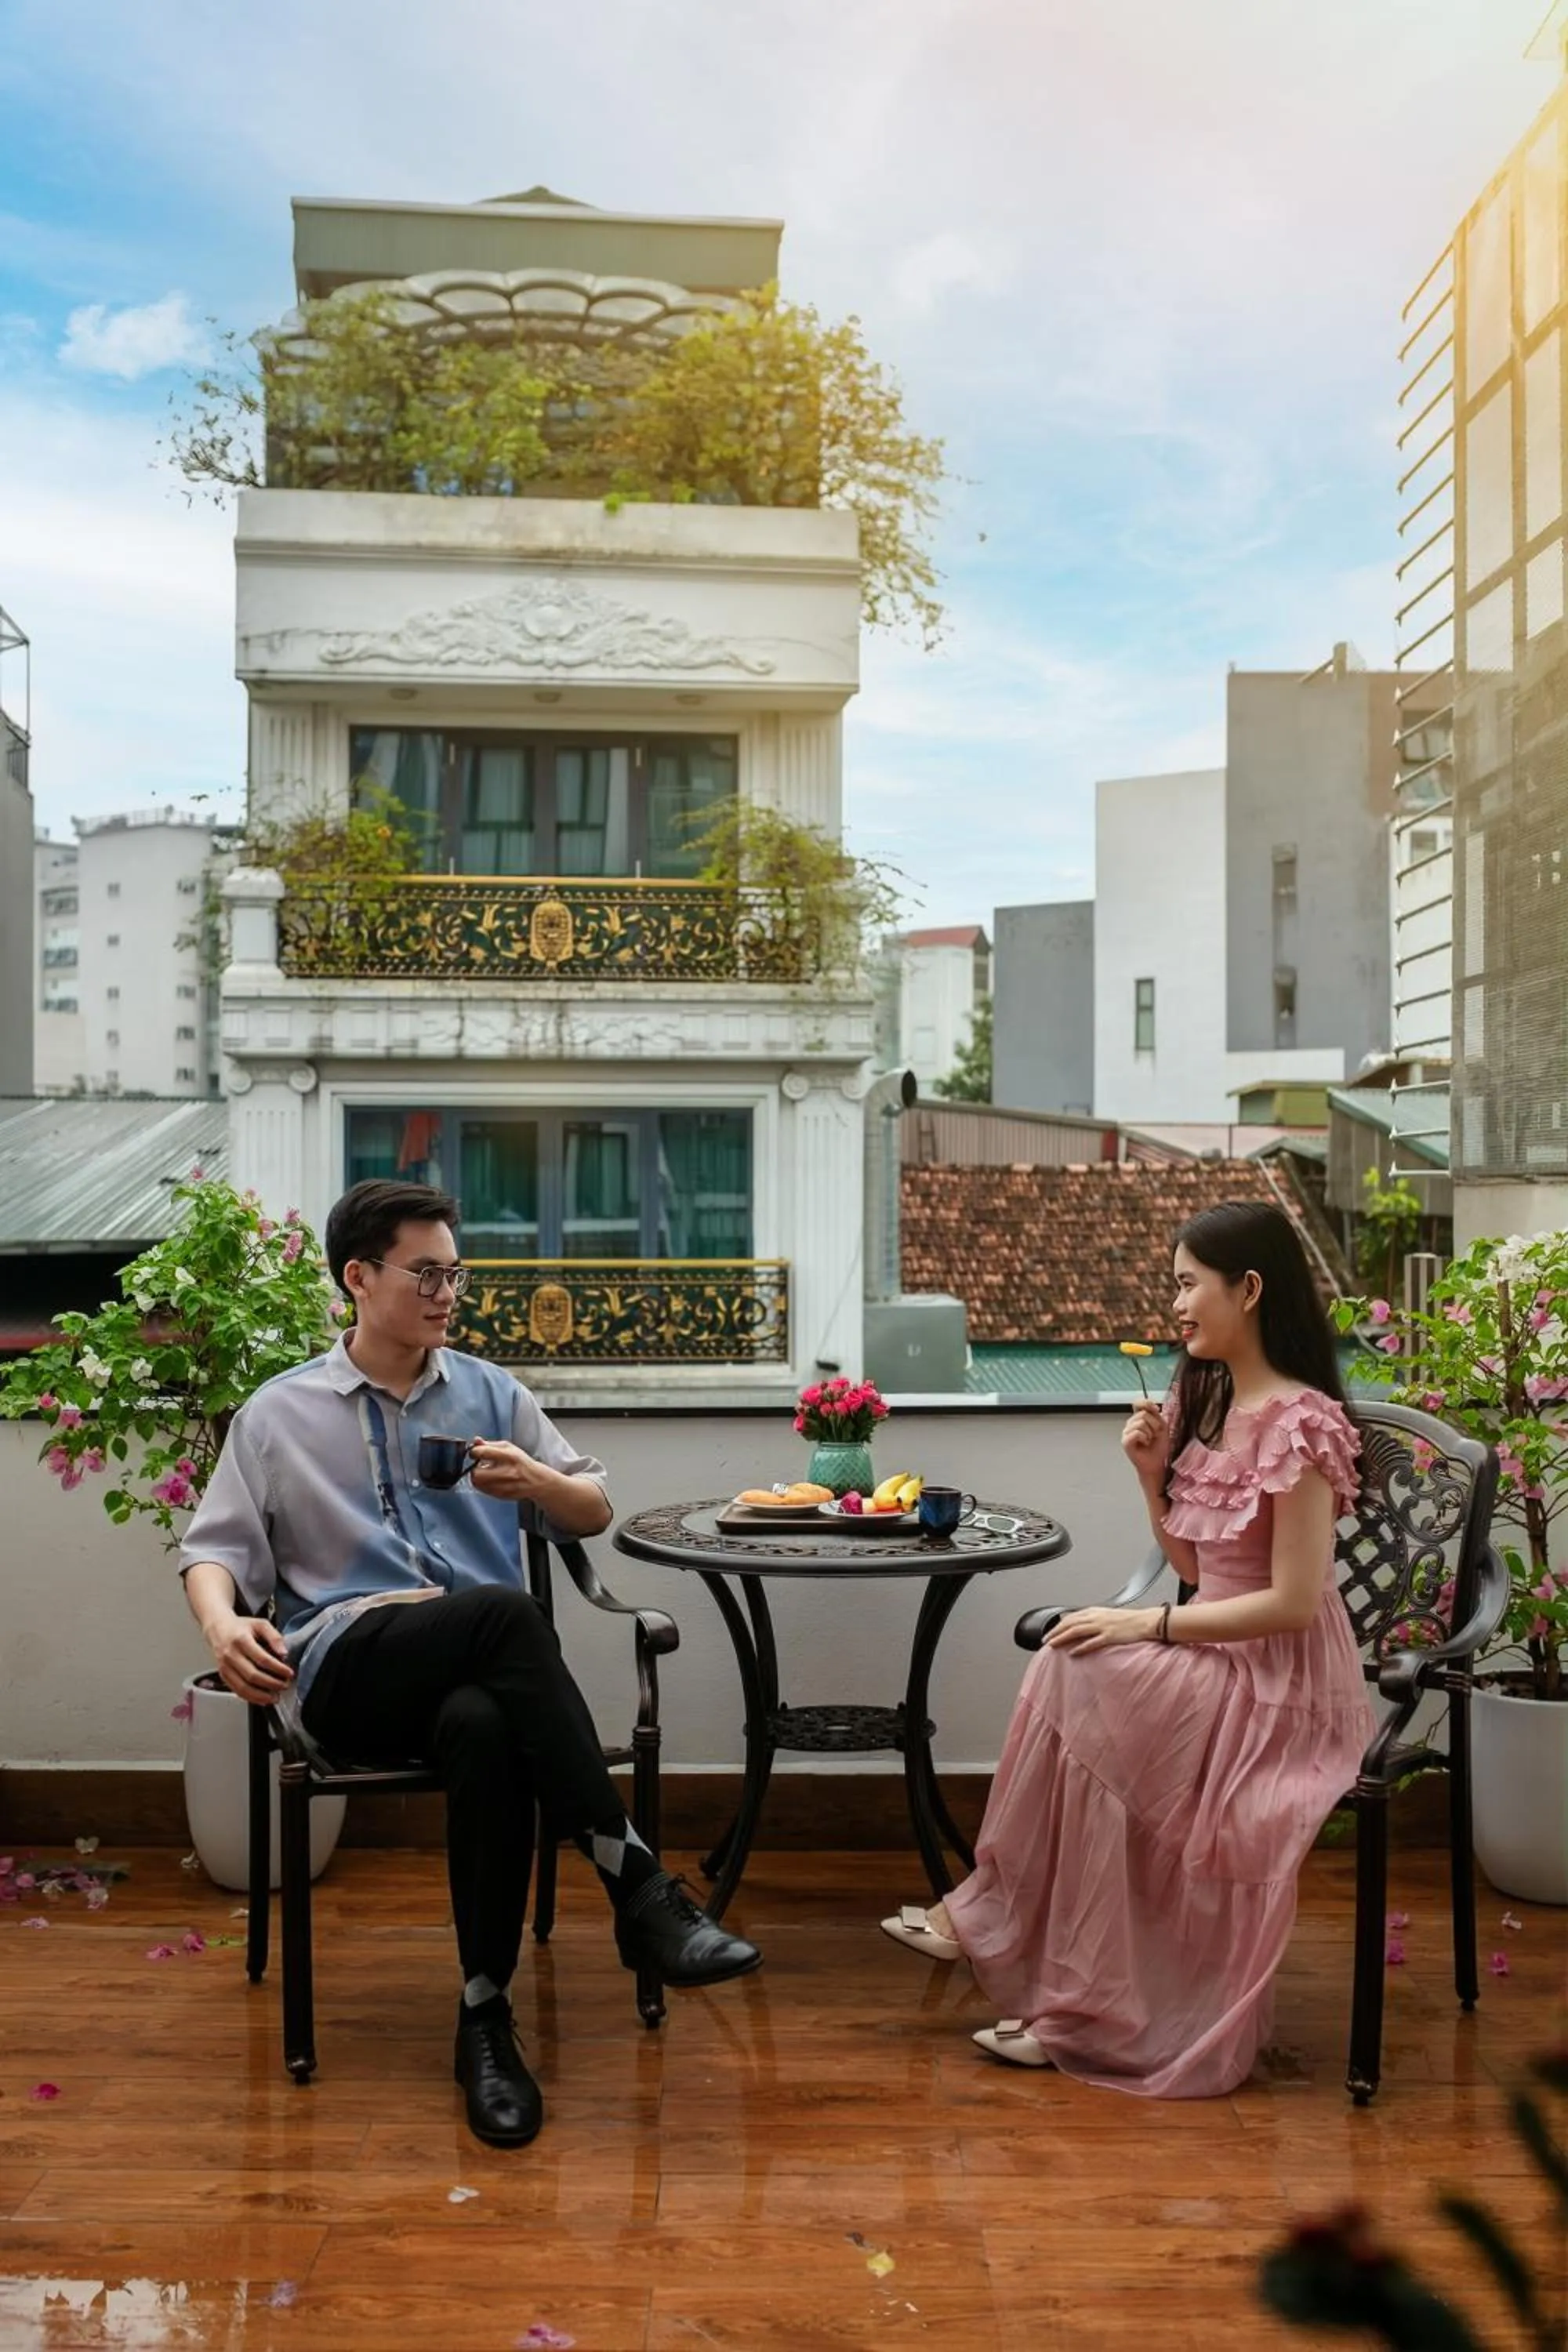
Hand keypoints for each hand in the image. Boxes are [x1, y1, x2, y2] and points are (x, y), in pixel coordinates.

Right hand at [205, 1611, 292, 1705]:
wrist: (218, 1628)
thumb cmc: (241, 1627)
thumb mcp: (260, 1624)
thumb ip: (274, 1637)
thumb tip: (284, 1653)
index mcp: (241, 1640)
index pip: (262, 1659)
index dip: (278, 1668)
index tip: (289, 1673)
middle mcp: (230, 1655)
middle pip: (252, 1675)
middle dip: (272, 1684)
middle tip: (285, 1685)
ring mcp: (225, 1667)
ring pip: (243, 1687)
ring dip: (261, 1695)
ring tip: (275, 1697)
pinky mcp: (223, 1675)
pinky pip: (236, 1690)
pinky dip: (250, 1698)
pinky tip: (262, 1699)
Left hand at [469, 1438, 541, 1503]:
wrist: (535, 1481)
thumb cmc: (521, 1462)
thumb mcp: (508, 1447)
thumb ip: (489, 1444)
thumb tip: (475, 1441)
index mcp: (509, 1456)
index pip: (482, 1452)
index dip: (474, 1452)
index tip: (476, 1452)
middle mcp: (506, 1472)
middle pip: (476, 1473)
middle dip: (474, 1468)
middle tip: (480, 1466)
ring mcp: (504, 1486)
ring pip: (477, 1483)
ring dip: (478, 1477)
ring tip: (487, 1472)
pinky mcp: (500, 1495)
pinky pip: (483, 1490)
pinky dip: (483, 1484)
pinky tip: (492, 1479)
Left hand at [1044, 1606, 1159, 1654]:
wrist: (1145, 1622)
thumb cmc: (1127, 1621)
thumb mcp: (1106, 1616)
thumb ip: (1092, 1620)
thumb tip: (1078, 1626)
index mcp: (1094, 1612)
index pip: (1070, 1618)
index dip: (1057, 1626)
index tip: (1049, 1633)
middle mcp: (1096, 1617)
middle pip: (1070, 1623)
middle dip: (1055, 1632)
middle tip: (1045, 1640)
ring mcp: (1102, 1626)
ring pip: (1077, 1630)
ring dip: (1063, 1638)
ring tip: (1053, 1645)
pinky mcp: (1110, 1636)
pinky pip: (1092, 1642)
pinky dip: (1081, 1647)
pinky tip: (1073, 1652)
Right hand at [1121, 1399, 1168, 1485]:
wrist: (1157, 1463)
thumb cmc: (1159, 1447)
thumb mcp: (1162, 1426)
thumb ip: (1156, 1414)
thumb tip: (1152, 1406)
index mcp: (1138, 1419)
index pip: (1138, 1403)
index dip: (1147, 1403)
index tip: (1156, 1410)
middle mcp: (1130, 1424)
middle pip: (1143, 1414)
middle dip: (1154, 1425)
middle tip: (1155, 1435)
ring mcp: (1126, 1433)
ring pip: (1140, 1423)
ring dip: (1150, 1433)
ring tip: (1149, 1440)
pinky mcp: (1125, 1442)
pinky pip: (1137, 1433)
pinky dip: (1145, 1438)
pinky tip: (1145, 1444)